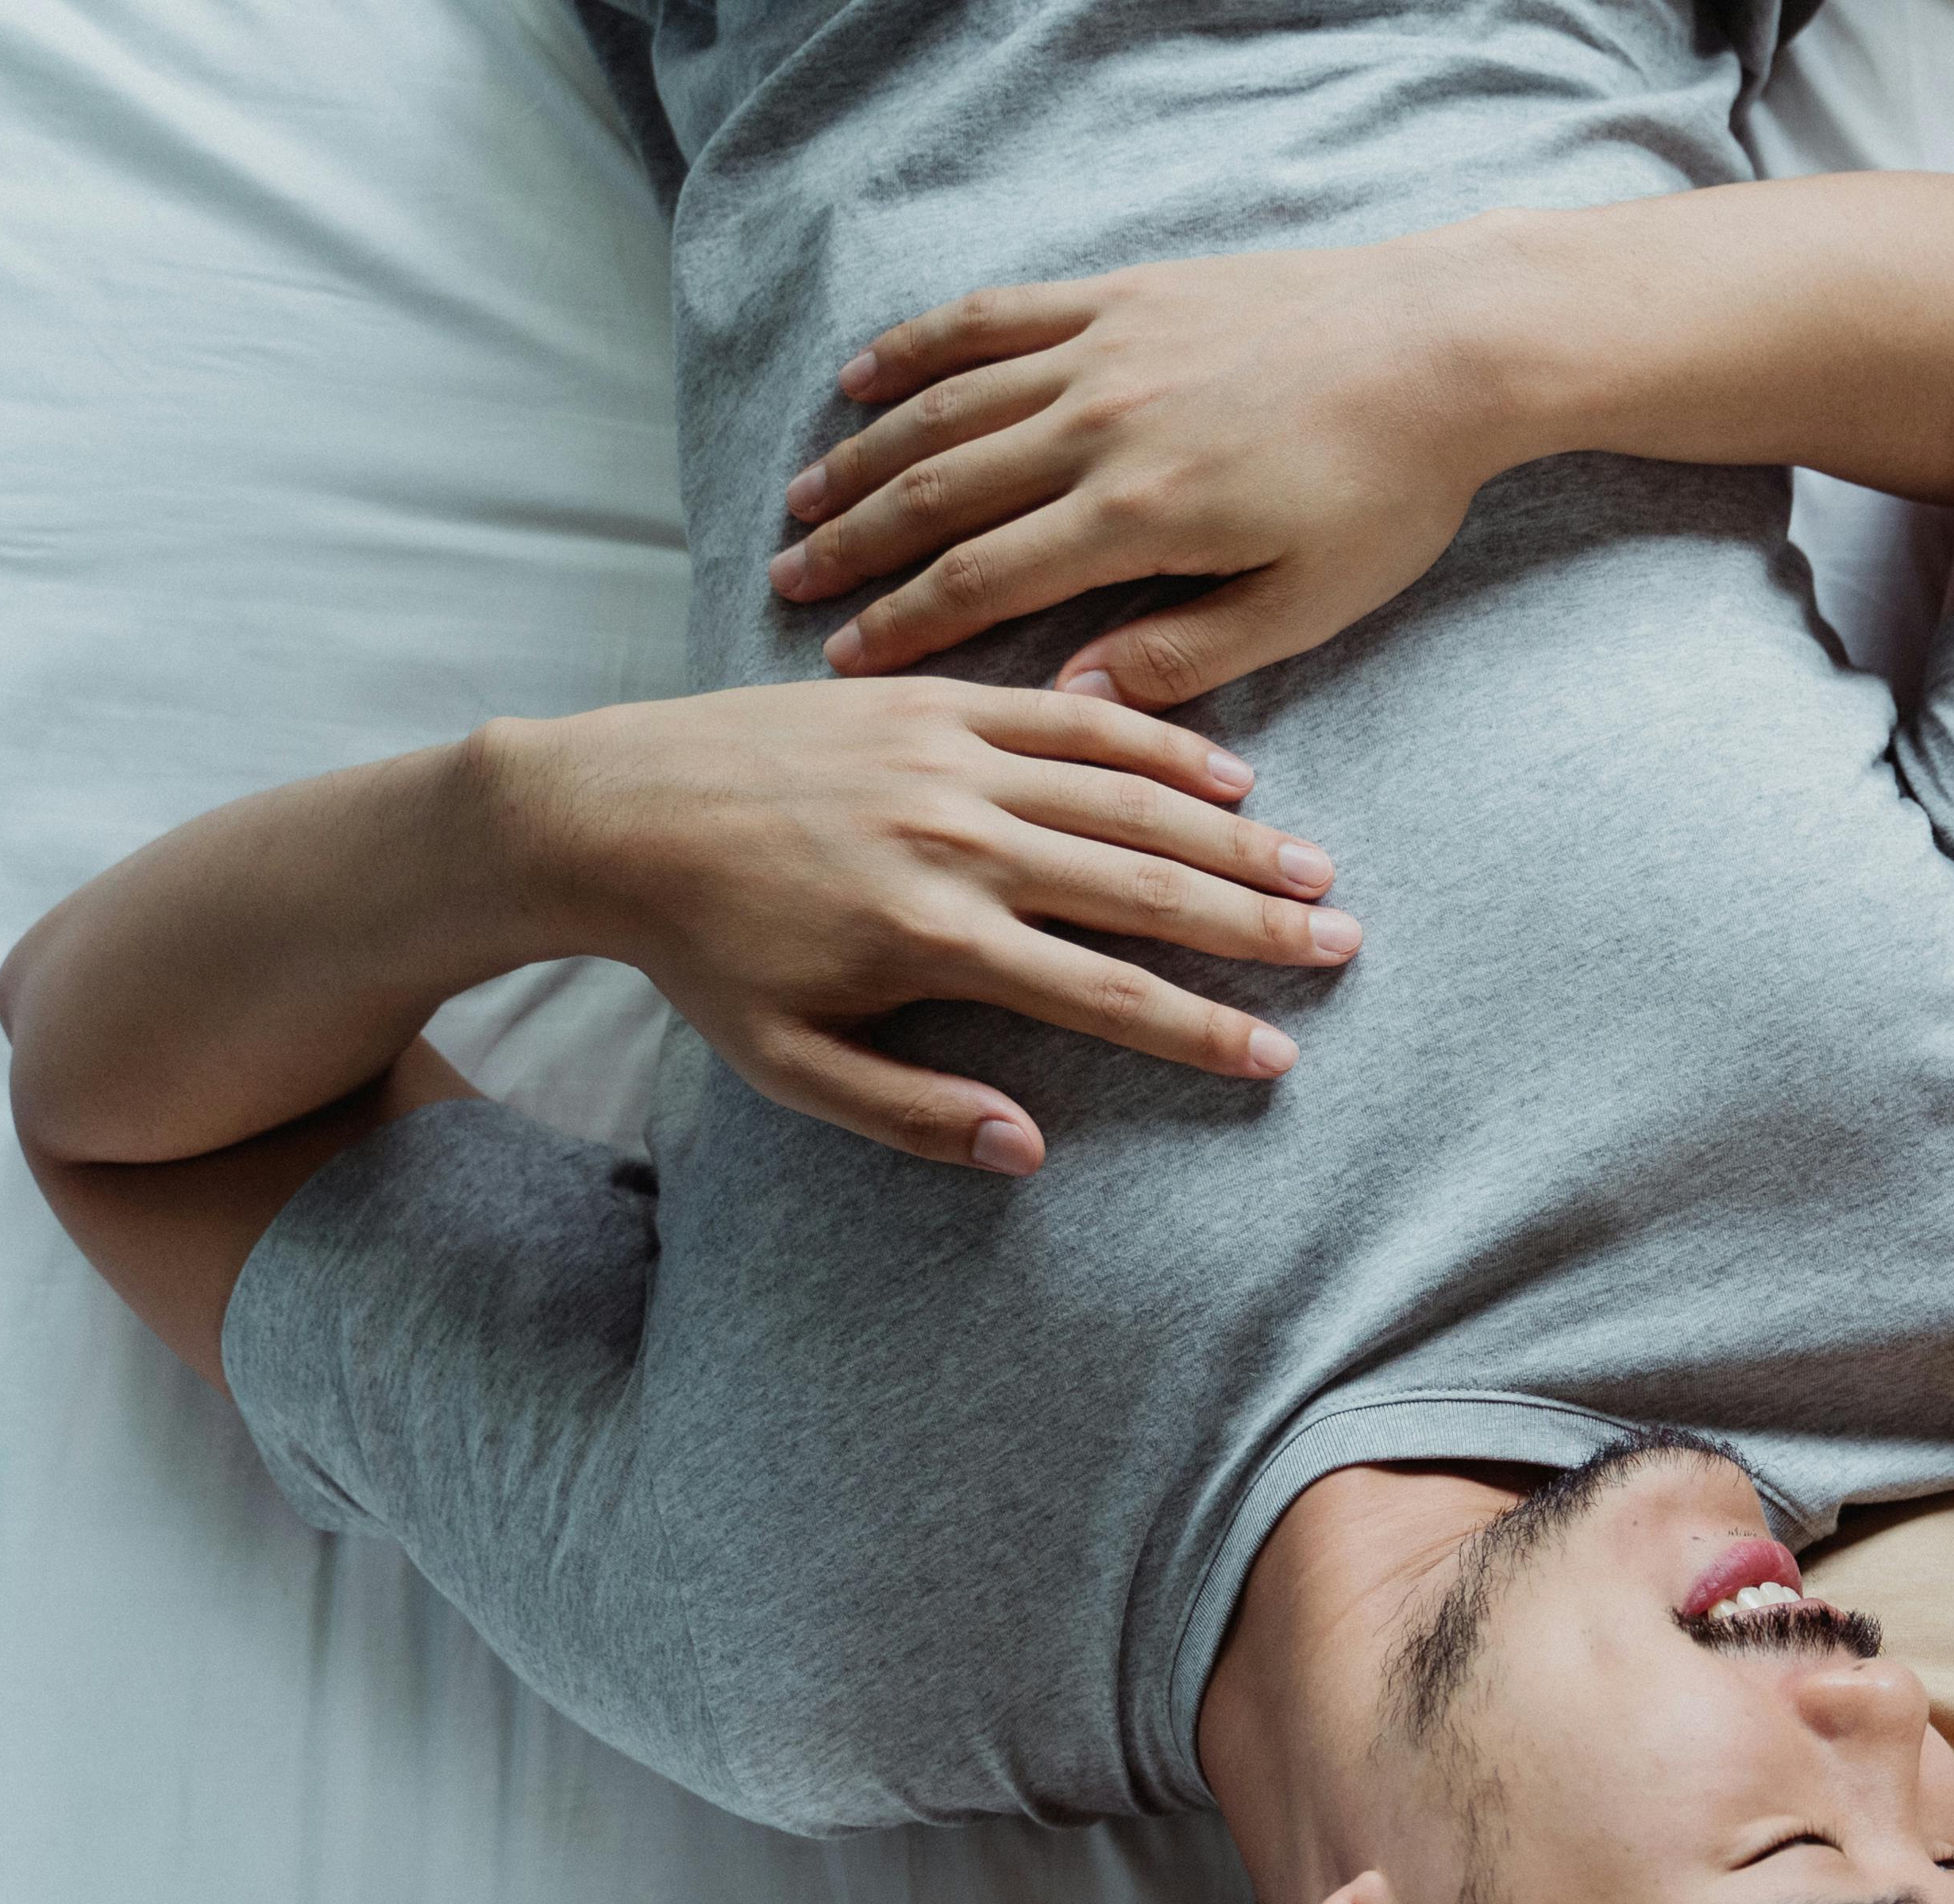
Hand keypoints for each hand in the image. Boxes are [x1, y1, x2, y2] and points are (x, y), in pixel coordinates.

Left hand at [483, 679, 1351, 1170]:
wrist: (611, 808)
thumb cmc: (703, 953)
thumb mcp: (787, 1065)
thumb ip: (909, 1114)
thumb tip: (1025, 1150)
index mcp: (931, 937)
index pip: (1104, 993)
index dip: (1201, 1031)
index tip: (1276, 1059)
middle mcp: (958, 841)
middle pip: (1143, 888)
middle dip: (1254, 925)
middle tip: (1341, 949)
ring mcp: (951, 761)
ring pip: (1126, 799)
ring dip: (1231, 837)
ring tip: (1314, 871)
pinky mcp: (935, 704)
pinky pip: (1069, 718)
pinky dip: (1156, 743)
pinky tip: (1229, 773)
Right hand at [774, 247, 1508, 707]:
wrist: (1443, 344)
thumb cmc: (1389, 489)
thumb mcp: (1304, 602)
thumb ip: (1185, 652)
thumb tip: (1078, 697)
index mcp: (1135, 516)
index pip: (984, 581)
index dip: (905, 625)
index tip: (845, 660)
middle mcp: (1096, 425)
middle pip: (939, 492)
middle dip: (856, 546)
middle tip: (789, 586)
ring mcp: (1101, 348)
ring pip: (945, 405)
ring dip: (864, 454)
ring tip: (803, 500)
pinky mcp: (1119, 294)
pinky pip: (992, 318)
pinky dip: (917, 348)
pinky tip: (862, 377)